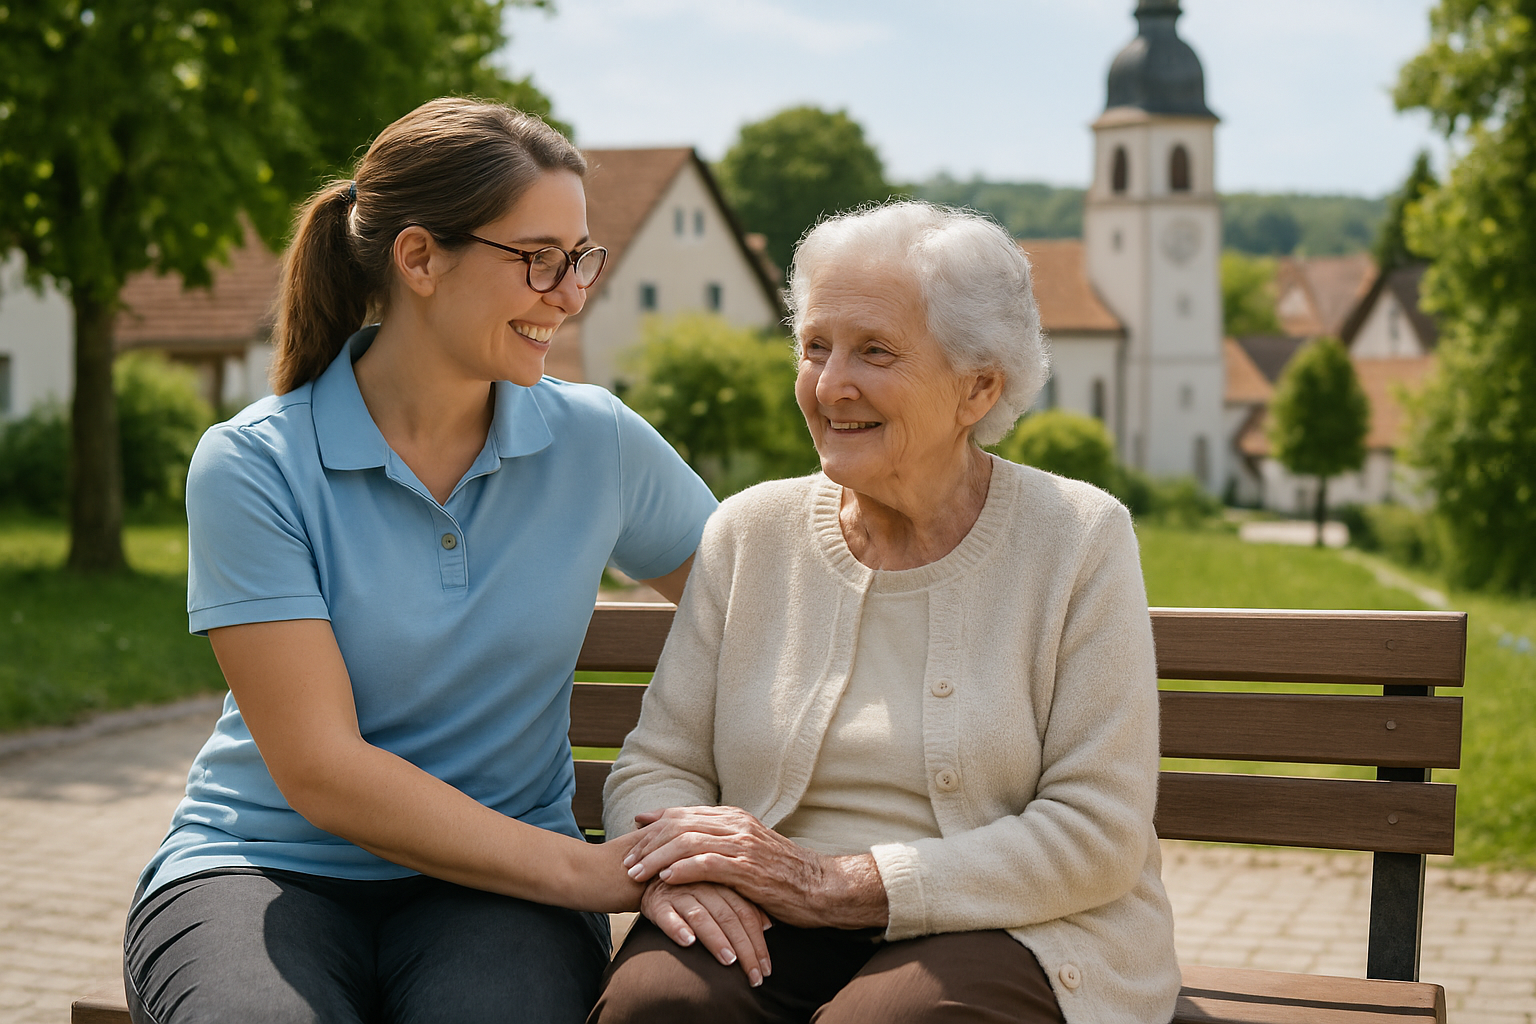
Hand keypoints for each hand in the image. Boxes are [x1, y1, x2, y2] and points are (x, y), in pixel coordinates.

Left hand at [624, 806, 887, 928]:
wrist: (820, 887)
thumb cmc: (782, 874)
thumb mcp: (749, 851)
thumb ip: (720, 844)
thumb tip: (687, 847)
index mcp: (735, 818)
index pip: (686, 813)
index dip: (656, 822)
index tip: (633, 832)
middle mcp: (736, 826)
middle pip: (680, 825)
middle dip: (649, 842)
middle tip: (627, 861)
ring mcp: (743, 846)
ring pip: (688, 842)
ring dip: (657, 858)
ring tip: (637, 873)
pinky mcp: (748, 869)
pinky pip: (708, 864)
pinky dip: (683, 869)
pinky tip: (665, 879)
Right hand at [641, 880, 771, 986]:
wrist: (646, 872)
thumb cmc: (689, 885)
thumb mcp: (717, 890)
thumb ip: (741, 904)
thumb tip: (768, 924)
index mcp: (722, 883)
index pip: (746, 913)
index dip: (758, 941)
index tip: (766, 970)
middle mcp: (703, 887)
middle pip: (729, 917)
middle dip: (745, 949)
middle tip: (754, 978)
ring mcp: (680, 894)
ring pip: (702, 916)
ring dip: (716, 939)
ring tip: (729, 961)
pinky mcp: (657, 902)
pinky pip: (667, 915)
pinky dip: (677, 928)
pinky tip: (688, 942)